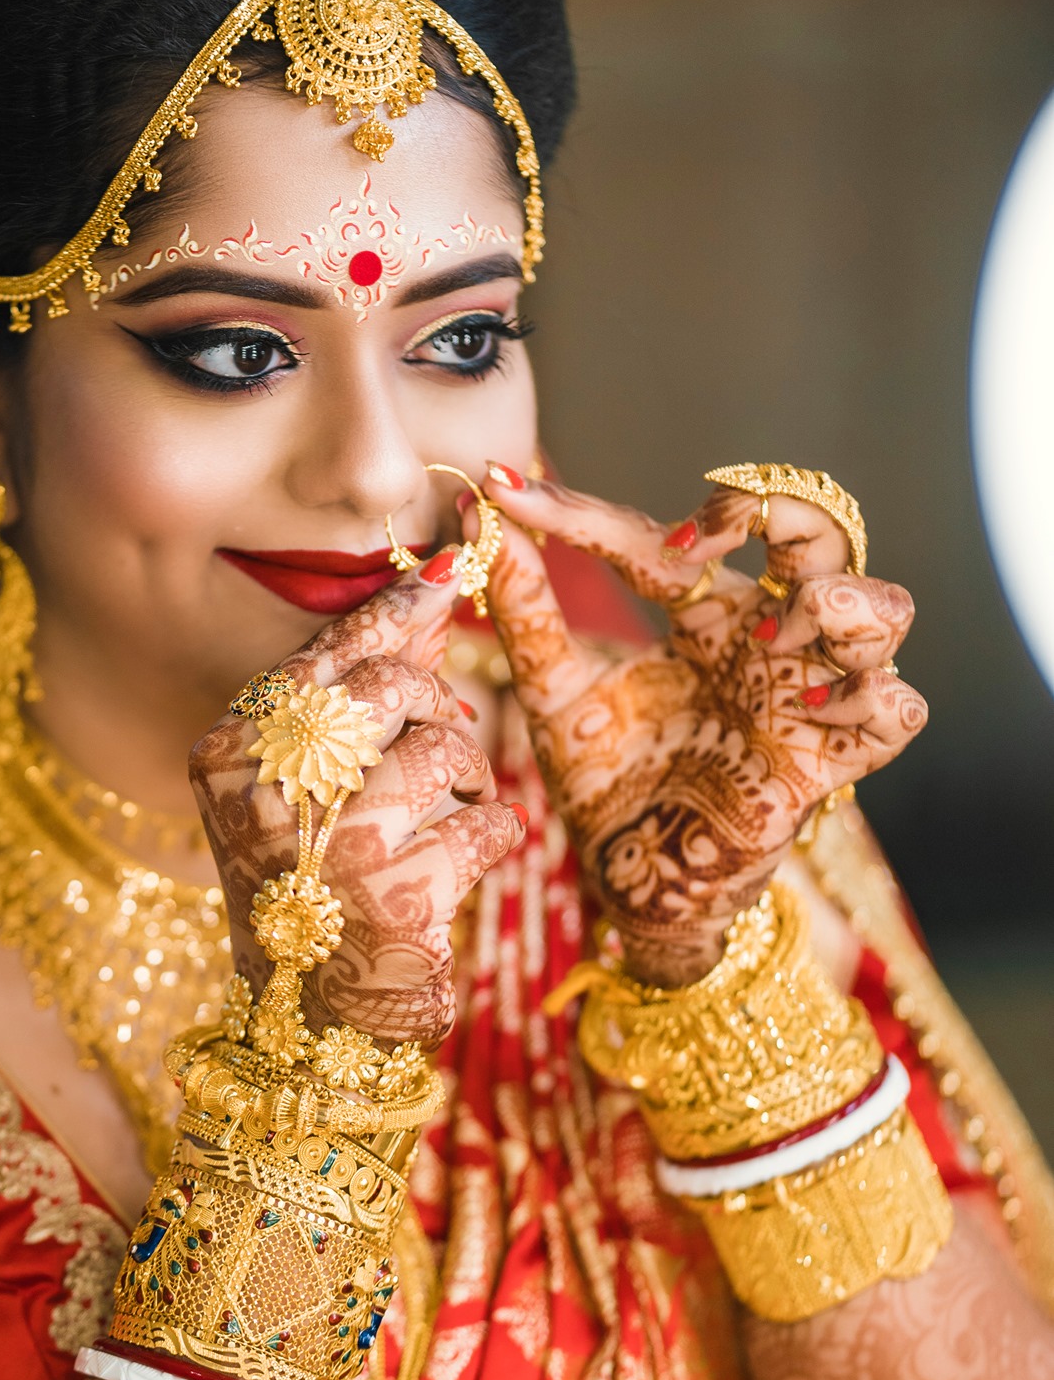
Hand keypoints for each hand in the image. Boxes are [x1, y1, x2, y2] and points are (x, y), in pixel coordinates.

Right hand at [189, 551, 525, 1047]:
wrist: (312, 1022)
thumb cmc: (311, 884)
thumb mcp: (297, 784)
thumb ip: (351, 691)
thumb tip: (432, 587)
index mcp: (228, 757)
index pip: (324, 657)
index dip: (394, 612)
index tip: (446, 574)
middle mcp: (272, 795)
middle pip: (394, 688)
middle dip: (435, 707)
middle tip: (441, 742)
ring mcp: (336, 848)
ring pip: (447, 748)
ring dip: (466, 778)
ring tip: (441, 815)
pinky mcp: (404, 897)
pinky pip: (488, 819)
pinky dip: (490, 834)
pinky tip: (458, 864)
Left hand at [482, 465, 926, 984]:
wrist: (631, 884)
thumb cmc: (605, 783)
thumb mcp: (554, 691)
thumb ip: (527, 609)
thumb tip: (483, 513)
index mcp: (703, 616)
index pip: (664, 538)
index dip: (587, 514)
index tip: (515, 496)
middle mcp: (765, 642)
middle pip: (819, 533)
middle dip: (776, 510)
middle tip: (698, 542)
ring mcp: (805, 699)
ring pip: (883, 610)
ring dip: (840, 600)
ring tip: (773, 633)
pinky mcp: (828, 764)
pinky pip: (896, 710)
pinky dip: (873, 693)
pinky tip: (812, 705)